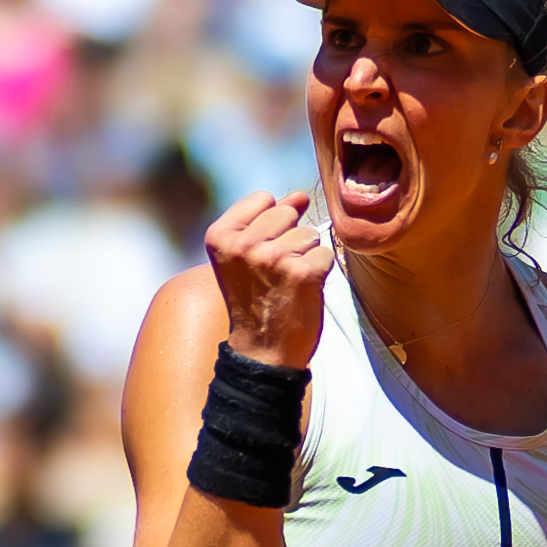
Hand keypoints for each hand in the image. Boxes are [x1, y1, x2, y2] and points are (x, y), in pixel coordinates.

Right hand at [204, 191, 328, 368]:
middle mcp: (243, 244)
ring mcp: (273, 258)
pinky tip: (302, 291)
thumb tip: (300, 195)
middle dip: (289, 239)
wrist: (262, 351)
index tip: (260, 255)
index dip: (271, 224)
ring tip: (287, 283)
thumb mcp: (246, 256)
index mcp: (220, 236)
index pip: (264, 200)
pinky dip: (320, 272)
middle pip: (287, 213)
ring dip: (306, 257)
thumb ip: (269, 220)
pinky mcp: (302, 273)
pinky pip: (325, 253)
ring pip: (309, 234)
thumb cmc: (255, 302)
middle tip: (275, 273)